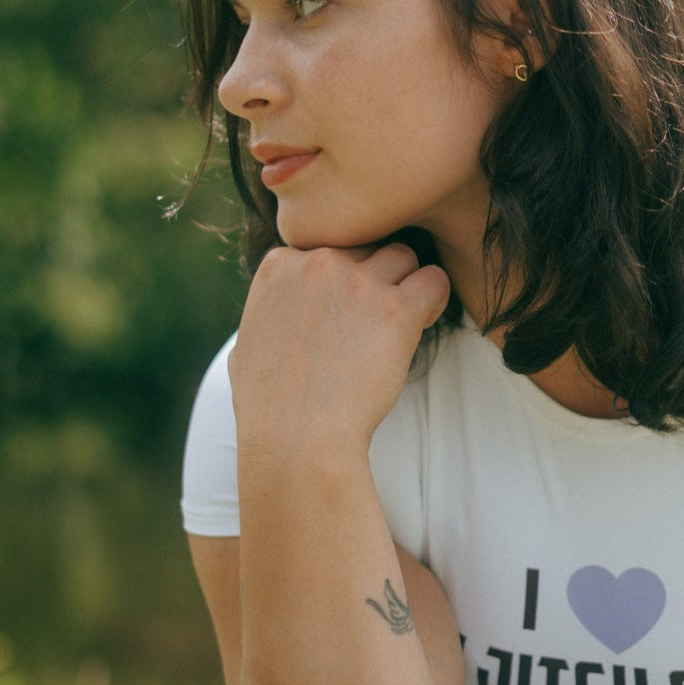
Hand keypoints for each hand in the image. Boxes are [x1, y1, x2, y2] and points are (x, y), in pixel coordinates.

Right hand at [228, 241, 449, 457]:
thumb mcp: (249, 342)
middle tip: (377, 320)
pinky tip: (422, 322)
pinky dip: (434, 297)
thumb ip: (273, 311)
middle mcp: (317, 263)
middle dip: (375, 277)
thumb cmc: (269, 404)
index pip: (329, 247)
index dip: (343, 278)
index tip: (345, 313)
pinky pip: (434, 280)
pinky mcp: (395, 308)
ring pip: (403, 255)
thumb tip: (285, 310)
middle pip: (366, 247)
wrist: (296, 437)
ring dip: (406, 283)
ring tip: (401, 321)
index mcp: (279, 265)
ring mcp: (357, 282)